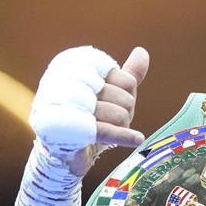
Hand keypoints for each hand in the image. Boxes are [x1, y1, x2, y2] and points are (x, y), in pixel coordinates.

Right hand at [28, 46, 149, 176]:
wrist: (63, 153)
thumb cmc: (88, 119)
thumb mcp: (110, 95)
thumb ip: (126, 74)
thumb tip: (142, 52)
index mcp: (77, 68)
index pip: (125, 79)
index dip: (127, 94)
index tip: (113, 100)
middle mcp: (68, 83)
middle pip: (125, 98)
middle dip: (125, 113)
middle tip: (109, 120)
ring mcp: (68, 107)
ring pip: (120, 115)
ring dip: (120, 128)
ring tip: (106, 130)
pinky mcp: (72, 130)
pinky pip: (107, 131)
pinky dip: (125, 136)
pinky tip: (137, 139)